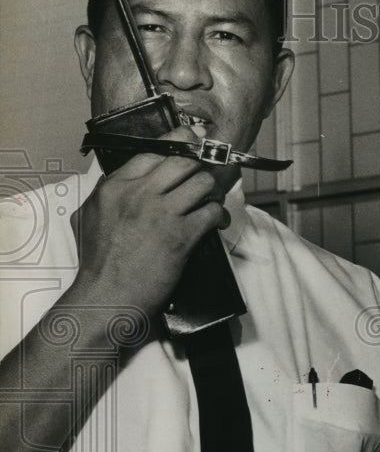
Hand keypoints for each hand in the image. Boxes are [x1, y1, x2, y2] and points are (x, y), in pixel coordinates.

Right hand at [70, 127, 230, 316]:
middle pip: (183, 160)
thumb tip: (119, 181)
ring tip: (213, 201)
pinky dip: (220, 215)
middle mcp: (138, 194)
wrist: (106, 298)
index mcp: (114, 186)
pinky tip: (218, 222)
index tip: (188, 155)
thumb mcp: (88, 217)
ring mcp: (161, 213)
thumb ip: (105, 193)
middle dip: (200, 167)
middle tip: (206, 177)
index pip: (153, 153)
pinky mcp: (181, 236)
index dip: (176, 152)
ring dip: (213, 191)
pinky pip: (212, 212)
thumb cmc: (98, 266)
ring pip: (203, 182)